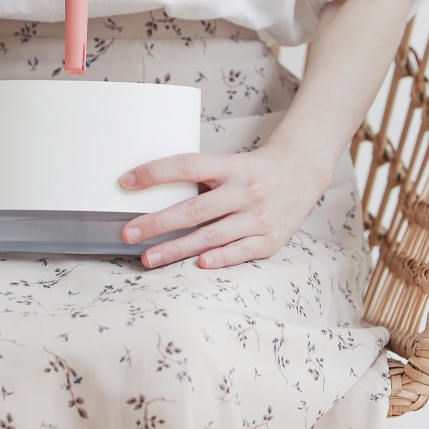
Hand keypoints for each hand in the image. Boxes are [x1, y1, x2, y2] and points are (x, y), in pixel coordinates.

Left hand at [117, 142, 332, 269]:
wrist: (302, 173)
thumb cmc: (253, 170)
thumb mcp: (229, 164)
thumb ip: (200, 179)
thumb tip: (150, 195)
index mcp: (231, 166)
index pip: (187, 166)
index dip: (155, 173)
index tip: (126, 183)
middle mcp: (246, 191)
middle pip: (195, 209)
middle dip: (157, 223)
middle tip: (128, 234)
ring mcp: (260, 217)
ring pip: (212, 236)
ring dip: (177, 249)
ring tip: (149, 258)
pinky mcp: (271, 240)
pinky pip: (240, 252)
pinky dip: (219, 259)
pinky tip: (198, 264)